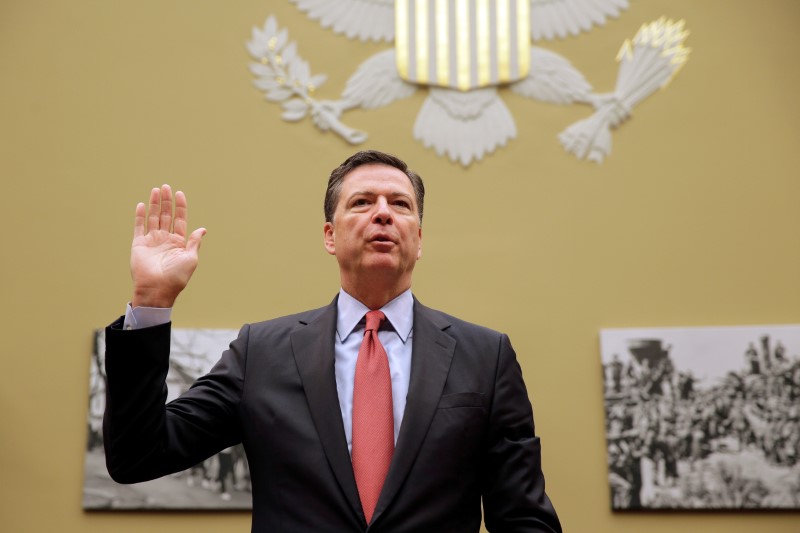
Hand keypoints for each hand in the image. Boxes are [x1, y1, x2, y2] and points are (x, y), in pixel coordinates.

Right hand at [130, 184, 205, 307]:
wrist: (157, 289)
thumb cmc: (177, 277)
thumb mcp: (191, 258)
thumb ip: (195, 242)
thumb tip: (203, 229)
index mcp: (179, 242)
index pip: (180, 220)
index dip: (180, 206)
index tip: (180, 193)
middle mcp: (165, 240)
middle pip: (166, 215)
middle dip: (167, 201)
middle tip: (166, 187)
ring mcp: (152, 241)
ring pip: (153, 217)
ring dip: (155, 204)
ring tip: (156, 190)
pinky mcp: (139, 244)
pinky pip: (139, 226)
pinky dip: (140, 215)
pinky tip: (142, 204)